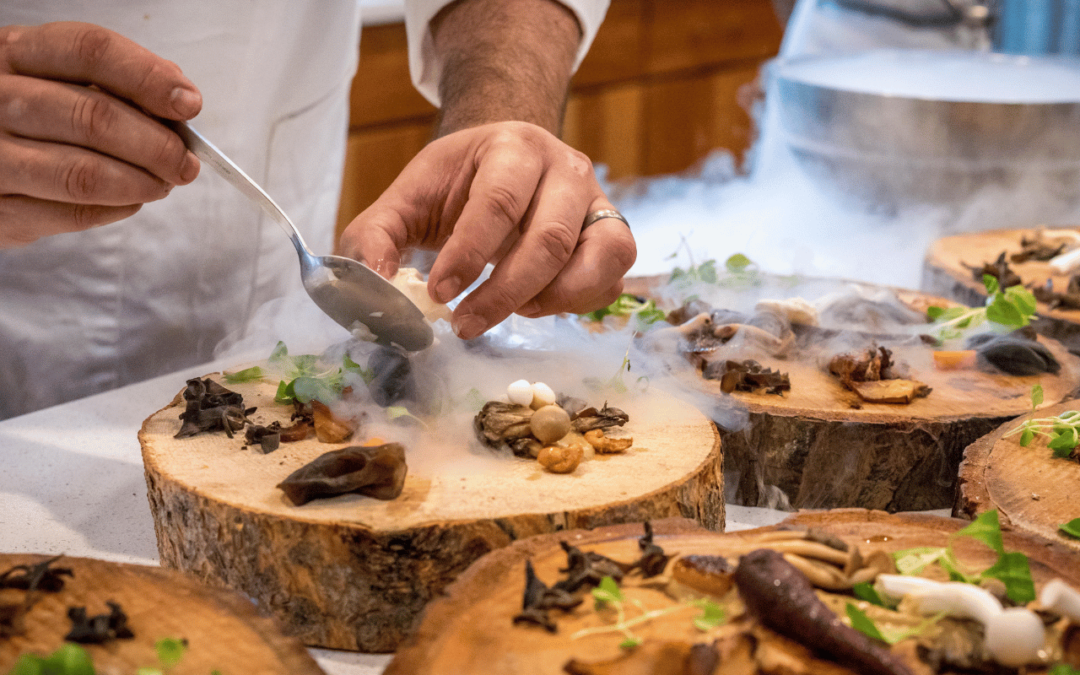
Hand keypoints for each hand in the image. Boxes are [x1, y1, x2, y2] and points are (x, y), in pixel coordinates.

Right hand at [0, 22, 201, 248]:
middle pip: (93, 117)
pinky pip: (71, 213)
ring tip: (163, 184)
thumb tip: (178, 102)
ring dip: (140, 183)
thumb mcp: (58, 80)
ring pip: (83, 173)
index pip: (91, 51)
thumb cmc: (32, 116)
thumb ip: (114, 84)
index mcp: (16, 54)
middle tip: (185, 163)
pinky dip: (116, 209)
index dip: (148, 77)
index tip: (188, 104)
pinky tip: (130, 200)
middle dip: (156, 145)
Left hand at [339, 121, 636, 339]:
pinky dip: (577, 303)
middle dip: (504, 292)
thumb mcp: (407, 198)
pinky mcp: (613, 235)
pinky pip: (612, 278)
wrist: (507, 161)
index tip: (438, 293)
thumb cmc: (457, 184)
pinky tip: (536, 305)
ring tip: (511, 312)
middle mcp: (566, 169)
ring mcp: (598, 202)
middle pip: (549, 238)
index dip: (468, 254)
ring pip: (598, 258)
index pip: (497, 202)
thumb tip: (374, 286)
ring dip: (551, 299)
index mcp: (513, 147)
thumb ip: (376, 237)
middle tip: (465, 325)